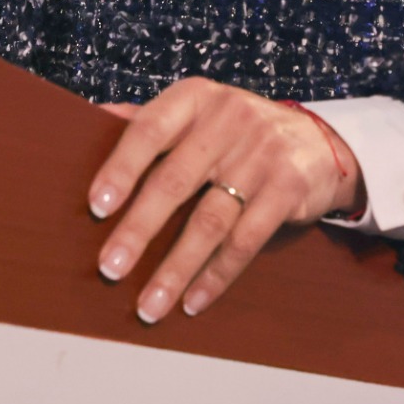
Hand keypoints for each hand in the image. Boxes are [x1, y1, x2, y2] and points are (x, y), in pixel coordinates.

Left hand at [87, 78, 363, 322]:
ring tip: (149, 304)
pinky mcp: (288, 188)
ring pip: (209, 220)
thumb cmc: (236, 132)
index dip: (120, 168)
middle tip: (110, 269)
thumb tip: (86, 125)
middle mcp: (228, 120)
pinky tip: (193, 302)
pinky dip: (216, 276)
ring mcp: (262, 154)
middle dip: (138, 230)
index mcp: (195, 99)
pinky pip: (246, 240)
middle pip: (174, 182)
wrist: (317, 142)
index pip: (149, 130)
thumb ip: (147, 121)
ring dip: (176, 268)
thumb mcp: (197, 113)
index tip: (96, 206)